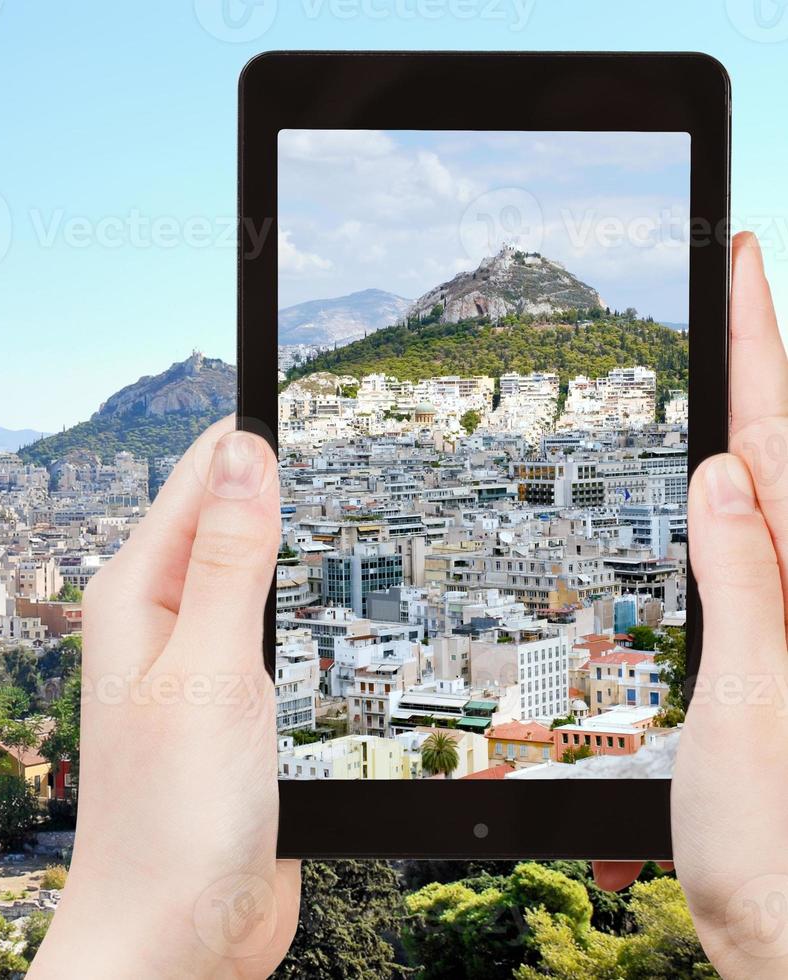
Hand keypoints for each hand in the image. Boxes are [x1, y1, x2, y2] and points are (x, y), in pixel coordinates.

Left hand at [29, 418, 299, 978]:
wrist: (177, 935)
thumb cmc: (170, 817)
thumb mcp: (211, 670)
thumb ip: (230, 560)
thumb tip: (245, 452)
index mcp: (137, 595)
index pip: (200, 479)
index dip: (254, 433)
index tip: (305, 379)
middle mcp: (162, 623)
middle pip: (231, 523)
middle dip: (282, 485)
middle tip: (347, 428)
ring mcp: (199, 668)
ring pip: (258, 581)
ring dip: (295, 550)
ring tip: (344, 494)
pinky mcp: (234, 713)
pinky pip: (274, 640)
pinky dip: (303, 617)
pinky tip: (331, 605)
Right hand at [668, 232, 787, 977]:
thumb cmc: (783, 854)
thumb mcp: (754, 712)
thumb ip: (750, 587)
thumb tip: (734, 473)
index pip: (783, 438)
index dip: (762, 341)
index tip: (741, 255)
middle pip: (785, 455)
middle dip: (764, 359)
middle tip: (733, 280)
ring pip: (772, 505)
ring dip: (751, 427)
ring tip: (724, 363)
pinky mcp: (772, 667)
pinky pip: (752, 565)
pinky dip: (730, 514)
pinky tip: (713, 495)